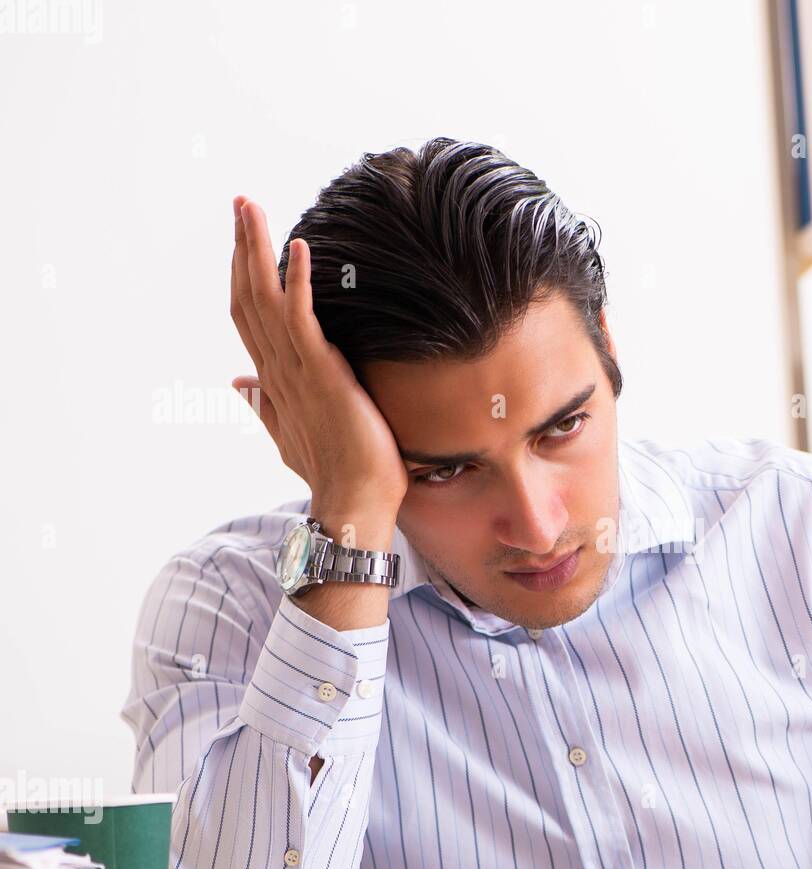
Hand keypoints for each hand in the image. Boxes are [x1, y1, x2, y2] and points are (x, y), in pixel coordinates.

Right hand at [229, 195, 408, 521]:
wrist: (354, 502)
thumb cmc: (333, 470)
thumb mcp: (292, 432)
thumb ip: (264, 403)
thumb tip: (237, 381)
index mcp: (272, 378)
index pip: (247, 316)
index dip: (241, 274)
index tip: (239, 238)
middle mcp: (276, 369)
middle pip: (248, 297)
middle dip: (242, 248)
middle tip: (241, 202)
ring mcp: (296, 370)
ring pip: (265, 300)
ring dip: (257, 250)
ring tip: (252, 207)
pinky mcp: (321, 373)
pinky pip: (303, 318)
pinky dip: (299, 281)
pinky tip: (300, 246)